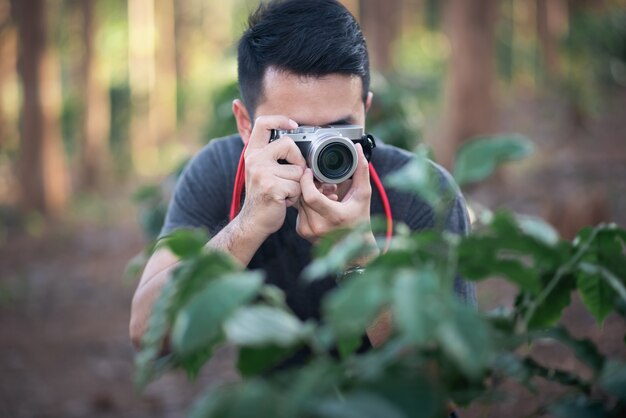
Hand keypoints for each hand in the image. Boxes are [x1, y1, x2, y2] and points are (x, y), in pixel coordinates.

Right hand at [239, 115, 306, 236]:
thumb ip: (274, 155)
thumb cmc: (264, 195)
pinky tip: (284, 200)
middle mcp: (255, 160)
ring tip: (285, 192)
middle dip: (298, 161)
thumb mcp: (263, 170)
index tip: (293, 125)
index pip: (263, 123)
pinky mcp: (271, 187)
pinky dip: (296, 196)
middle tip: (292, 176)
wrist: (254, 222)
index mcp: (253, 152)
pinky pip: (297, 186)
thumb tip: (298, 140)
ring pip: (297, 170)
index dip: (280, 120)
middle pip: (288, 144)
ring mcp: (262, 173)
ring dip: (297, 184)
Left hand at [296, 144, 374, 243]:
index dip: (306, 180)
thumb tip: (359, 149)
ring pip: (299, 201)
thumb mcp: (363, 195)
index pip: (310, 196)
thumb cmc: (360, 221)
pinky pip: (299, 210)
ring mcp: (307, 231)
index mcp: (333, 217)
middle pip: (303, 196)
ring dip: (308, 193)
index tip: (310, 171)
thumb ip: (361, 171)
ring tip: (326, 194)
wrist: (355, 250)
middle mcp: (317, 226)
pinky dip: (307, 203)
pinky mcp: (301, 232)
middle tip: (323, 182)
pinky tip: (321, 204)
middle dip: (310, 184)